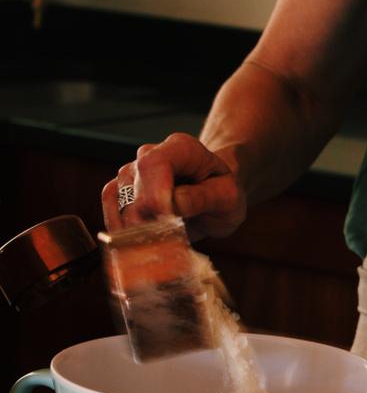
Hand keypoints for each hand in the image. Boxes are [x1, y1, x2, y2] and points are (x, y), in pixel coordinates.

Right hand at [102, 132, 247, 240]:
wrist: (214, 195)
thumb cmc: (223, 192)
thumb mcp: (227, 197)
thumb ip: (201, 198)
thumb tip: (173, 205)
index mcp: (181, 148)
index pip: (154, 164)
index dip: (155, 194)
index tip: (168, 221)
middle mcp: (150, 154)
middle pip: (133, 185)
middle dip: (147, 219)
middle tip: (169, 241)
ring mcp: (132, 172)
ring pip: (117, 199)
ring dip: (134, 228)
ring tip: (160, 243)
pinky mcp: (121, 191)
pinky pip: (111, 210)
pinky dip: (122, 232)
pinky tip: (142, 244)